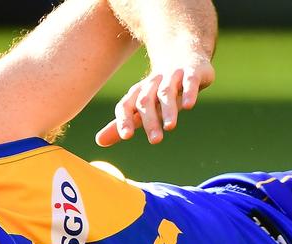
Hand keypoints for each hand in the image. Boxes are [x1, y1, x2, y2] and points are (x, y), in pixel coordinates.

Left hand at [95, 58, 214, 146]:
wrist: (182, 55)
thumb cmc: (158, 89)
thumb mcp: (139, 106)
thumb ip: (122, 124)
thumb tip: (99, 141)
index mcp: (137, 93)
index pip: (125, 106)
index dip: (124, 120)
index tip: (126, 136)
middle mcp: (152, 84)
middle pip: (146, 102)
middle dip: (150, 121)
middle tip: (155, 140)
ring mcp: (172, 77)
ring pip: (166, 93)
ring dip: (168, 110)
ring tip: (170, 127)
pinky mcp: (192, 72)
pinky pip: (189, 81)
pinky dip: (188, 92)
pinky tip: (188, 105)